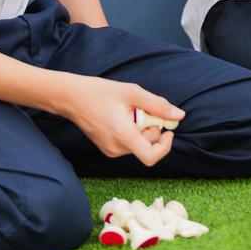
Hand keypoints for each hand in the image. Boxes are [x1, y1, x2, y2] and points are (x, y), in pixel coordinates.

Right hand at [62, 75, 184, 165]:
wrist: (71, 98)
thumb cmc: (100, 92)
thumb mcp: (133, 93)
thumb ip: (158, 105)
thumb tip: (179, 116)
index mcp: (123, 136)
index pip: (151, 157)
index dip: (165, 146)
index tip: (168, 130)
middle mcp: (116, 148)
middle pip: (147, 146)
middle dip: (152, 128)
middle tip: (142, 108)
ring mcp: (110, 150)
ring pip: (138, 144)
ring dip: (142, 128)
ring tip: (129, 110)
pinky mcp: (107, 148)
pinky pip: (129, 143)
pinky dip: (133, 131)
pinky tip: (122, 116)